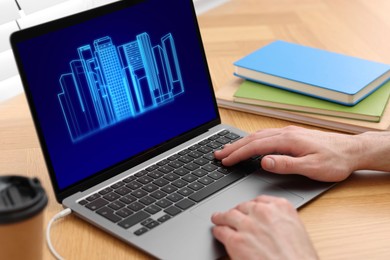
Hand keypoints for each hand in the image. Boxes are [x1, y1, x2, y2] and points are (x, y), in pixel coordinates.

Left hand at [211, 195, 317, 259]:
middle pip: (243, 206)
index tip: (247, 209)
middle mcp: (263, 212)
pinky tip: (217, 232)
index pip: (260, 200)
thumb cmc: (299, 258)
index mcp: (281, 207)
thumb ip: (280, 221)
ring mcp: (248, 225)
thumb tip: (269, 224)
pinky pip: (221, 231)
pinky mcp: (236, 240)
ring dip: (222, 217)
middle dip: (237, 212)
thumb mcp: (296, 230)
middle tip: (232, 215)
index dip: (250, 206)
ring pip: (229, 215)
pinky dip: (218, 231)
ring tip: (218, 219)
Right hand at [215, 126, 361, 181]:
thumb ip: (286, 164)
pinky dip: (252, 140)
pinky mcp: (291, 135)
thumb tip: (264, 161)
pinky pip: (265, 135)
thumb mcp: (312, 168)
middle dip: (233, 146)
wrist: (352, 150)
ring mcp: (288, 132)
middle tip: (218, 154)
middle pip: (253, 138)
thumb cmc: (334, 161)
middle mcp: (285, 133)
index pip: (255, 146)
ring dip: (240, 142)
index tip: (225, 160)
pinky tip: (248, 144)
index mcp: (288, 140)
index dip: (238, 154)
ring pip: (258, 135)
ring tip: (227, 149)